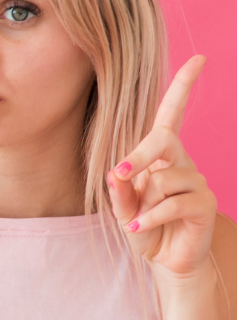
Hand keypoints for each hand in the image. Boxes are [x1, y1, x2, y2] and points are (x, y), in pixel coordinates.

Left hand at [108, 55, 216, 279]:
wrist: (166, 260)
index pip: (173, 114)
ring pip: (165, 177)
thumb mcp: (122, 209)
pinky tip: (140, 229)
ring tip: (138, 220)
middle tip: (121, 173)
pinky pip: (172, 203)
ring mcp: (196, 181)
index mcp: (161, 155)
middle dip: (140, 155)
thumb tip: (116, 172)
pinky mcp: (204, 204)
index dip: (184, 86)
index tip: (199, 58)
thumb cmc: (143, 227)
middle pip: (164, 138)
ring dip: (144, 201)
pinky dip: (150, 218)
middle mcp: (181, 162)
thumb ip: (118, 191)